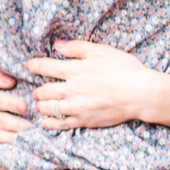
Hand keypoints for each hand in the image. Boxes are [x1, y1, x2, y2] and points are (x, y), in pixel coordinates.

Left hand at [25, 38, 158, 132]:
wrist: (140, 94)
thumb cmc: (124, 69)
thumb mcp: (102, 51)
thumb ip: (77, 48)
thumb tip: (57, 46)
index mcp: (74, 70)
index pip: (45, 67)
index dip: (34, 66)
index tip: (29, 66)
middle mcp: (71, 89)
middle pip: (44, 91)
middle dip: (38, 90)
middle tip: (36, 91)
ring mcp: (76, 107)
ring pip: (49, 108)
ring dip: (42, 106)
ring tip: (41, 105)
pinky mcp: (84, 120)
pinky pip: (61, 124)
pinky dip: (50, 123)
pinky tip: (45, 122)